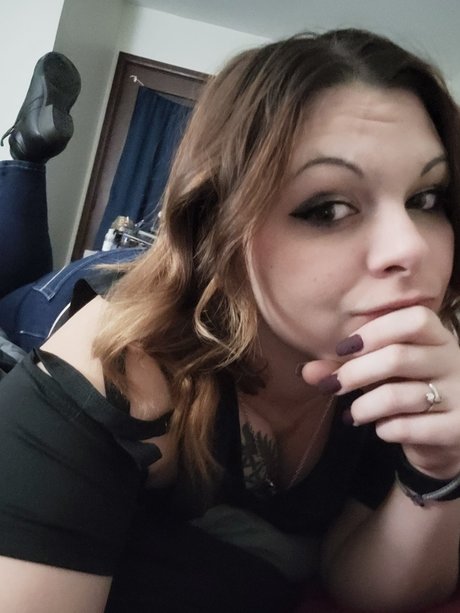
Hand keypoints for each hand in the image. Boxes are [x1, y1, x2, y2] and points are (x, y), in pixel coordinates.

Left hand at [301, 305, 459, 478]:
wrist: (444, 438)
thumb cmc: (406, 393)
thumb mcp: (378, 374)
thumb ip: (345, 367)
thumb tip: (305, 371)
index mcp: (437, 338)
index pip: (414, 319)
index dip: (375, 331)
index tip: (343, 349)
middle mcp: (454, 361)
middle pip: (398, 357)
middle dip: (355, 372)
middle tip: (333, 386)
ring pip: (399, 395)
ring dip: (364, 406)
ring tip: (351, 414)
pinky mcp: (457, 428)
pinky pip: (409, 427)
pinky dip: (386, 429)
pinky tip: (380, 429)